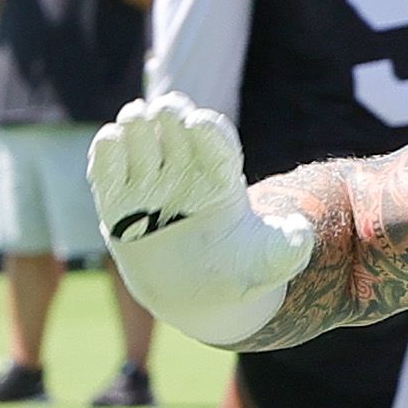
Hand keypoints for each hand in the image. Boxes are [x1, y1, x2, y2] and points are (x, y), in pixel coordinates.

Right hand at [87, 91, 312, 348]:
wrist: (199, 297)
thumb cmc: (238, 272)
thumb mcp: (268, 265)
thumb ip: (286, 250)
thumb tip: (301, 233)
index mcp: (222, 179)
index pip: (218, 146)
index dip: (209, 133)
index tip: (200, 123)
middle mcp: (184, 174)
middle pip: (177, 134)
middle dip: (171, 118)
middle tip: (166, 110)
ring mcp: (149, 185)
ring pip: (141, 144)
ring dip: (138, 129)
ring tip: (135, 115)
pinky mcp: (118, 202)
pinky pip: (108, 172)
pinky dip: (107, 154)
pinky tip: (110, 139)